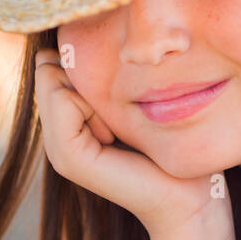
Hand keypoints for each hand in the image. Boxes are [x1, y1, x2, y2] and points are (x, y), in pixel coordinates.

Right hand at [33, 48, 231, 239]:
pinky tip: (114, 134)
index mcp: (71, 121)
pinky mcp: (69, 158)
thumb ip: (101, 75)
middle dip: (89, 76)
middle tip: (121, 116)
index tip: (125, 99)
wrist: (189, 196)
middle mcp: (57, 135)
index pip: (55, 62)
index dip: (90, 65)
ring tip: (119, 127)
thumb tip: (66, 42)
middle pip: (51, 68)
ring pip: (55, 80)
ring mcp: (58, 149)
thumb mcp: (133, 98)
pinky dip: (93, 105)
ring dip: (94, 91)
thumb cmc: (173, 143)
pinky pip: (64, 100)